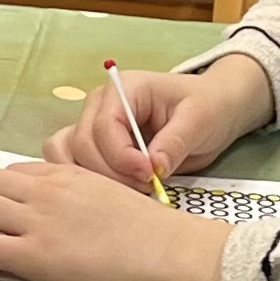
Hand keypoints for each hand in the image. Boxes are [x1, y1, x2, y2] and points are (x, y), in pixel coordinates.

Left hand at [0, 156, 232, 280]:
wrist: (170, 250)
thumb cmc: (150, 228)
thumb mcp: (108, 191)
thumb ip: (76, 194)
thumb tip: (56, 211)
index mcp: (63, 172)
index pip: (8, 172)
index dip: (1, 195)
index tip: (9, 217)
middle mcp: (44, 190)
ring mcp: (38, 220)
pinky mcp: (37, 256)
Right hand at [46, 54, 274, 189]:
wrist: (213, 110)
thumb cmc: (207, 106)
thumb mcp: (199, 119)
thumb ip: (175, 141)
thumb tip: (154, 167)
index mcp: (124, 88)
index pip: (104, 125)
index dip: (121, 157)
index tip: (149, 176)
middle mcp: (99, 105)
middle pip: (81, 144)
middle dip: (111, 173)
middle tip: (148, 186)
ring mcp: (92, 126)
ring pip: (67, 155)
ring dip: (92, 179)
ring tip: (132, 189)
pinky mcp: (94, 147)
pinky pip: (71, 164)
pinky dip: (84, 182)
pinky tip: (114, 192)